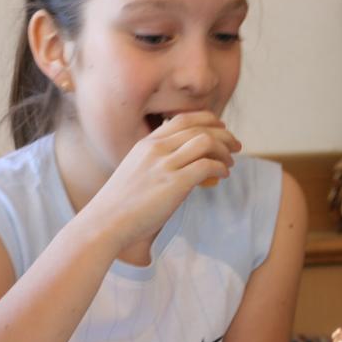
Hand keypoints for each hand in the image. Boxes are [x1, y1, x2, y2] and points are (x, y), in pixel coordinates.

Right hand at [83, 111, 240, 249]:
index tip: (221, 128)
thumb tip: (187, 165)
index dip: (207, 120)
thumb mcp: (137, 171)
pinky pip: (207, 166)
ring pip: (207, 142)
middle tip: (236, 145)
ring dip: (225, 151)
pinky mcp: (174, 183)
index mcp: (146, 143)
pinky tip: (223, 175)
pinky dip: (220, 168)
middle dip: (224, 134)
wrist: (105, 222)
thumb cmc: (121, 203)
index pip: (183, 119)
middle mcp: (156, 148)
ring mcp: (165, 164)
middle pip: (200, 128)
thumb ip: (159, 162)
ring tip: (230, 162)